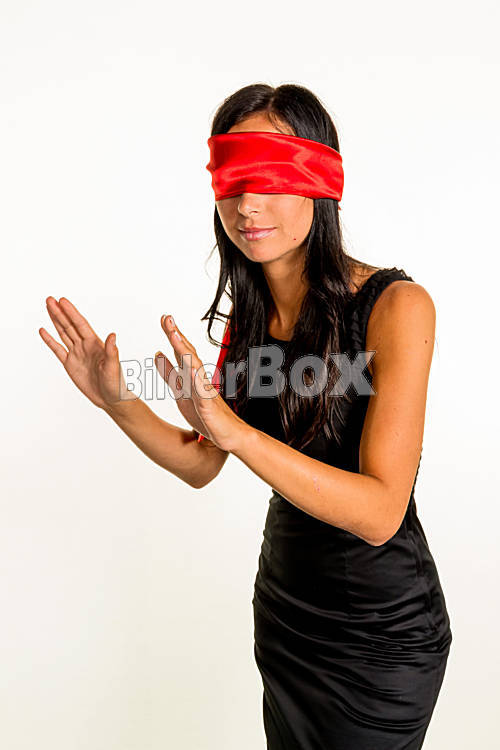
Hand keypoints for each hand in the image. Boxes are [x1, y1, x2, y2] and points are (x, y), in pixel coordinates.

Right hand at [39, 297, 138, 410]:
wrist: (110, 398)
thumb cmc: (116, 383)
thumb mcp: (113, 366)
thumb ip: (111, 351)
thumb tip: (112, 335)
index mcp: (95, 344)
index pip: (81, 324)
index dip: (71, 312)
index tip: (62, 301)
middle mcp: (85, 346)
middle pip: (69, 325)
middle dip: (60, 312)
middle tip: (50, 299)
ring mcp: (76, 354)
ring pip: (63, 334)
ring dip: (55, 321)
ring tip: (48, 307)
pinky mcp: (70, 364)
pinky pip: (58, 350)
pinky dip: (50, 340)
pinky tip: (43, 330)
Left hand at [155, 315, 248, 451]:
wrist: (229, 436)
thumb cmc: (206, 415)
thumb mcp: (180, 392)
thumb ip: (169, 373)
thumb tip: (156, 353)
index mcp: (192, 376)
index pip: (182, 351)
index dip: (173, 335)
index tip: (164, 318)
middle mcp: (200, 379)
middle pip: (188, 353)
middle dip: (177, 335)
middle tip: (167, 317)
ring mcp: (205, 390)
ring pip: (194, 367)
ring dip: (184, 350)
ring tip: (174, 335)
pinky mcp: (209, 405)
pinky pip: (202, 390)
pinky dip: (196, 378)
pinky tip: (190, 367)